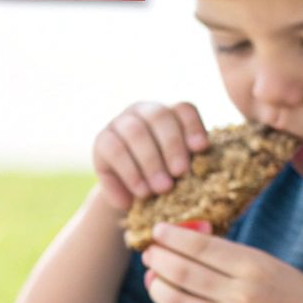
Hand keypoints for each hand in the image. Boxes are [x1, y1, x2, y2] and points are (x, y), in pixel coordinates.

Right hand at [91, 101, 208, 209]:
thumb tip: (201, 166)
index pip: (183, 109)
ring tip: (163, 188)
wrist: (131, 194)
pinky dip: (130, 172)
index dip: (193, 126)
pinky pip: (115, 150)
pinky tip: (142, 192)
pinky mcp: (101, 140)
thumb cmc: (164, 179)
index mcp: (169, 112)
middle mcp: (144, 111)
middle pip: (159, 116)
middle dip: (172, 146)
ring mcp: (120, 122)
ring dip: (151, 162)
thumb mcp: (180, 170)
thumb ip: (190, 163)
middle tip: (181, 173)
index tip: (201, 148)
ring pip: (136, 132)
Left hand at [141, 222, 302, 302]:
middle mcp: (241, 293)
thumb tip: (190, 242)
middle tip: (148, 251)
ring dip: (157, 285)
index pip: (201, 246)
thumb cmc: (297, 295)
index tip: (158, 231)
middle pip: (183, 272)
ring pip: (179, 300)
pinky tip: (169, 297)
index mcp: (254, 266)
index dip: (173, 237)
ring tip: (151, 275)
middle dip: (158, 259)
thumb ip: (234, 257)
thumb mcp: (271, 265)